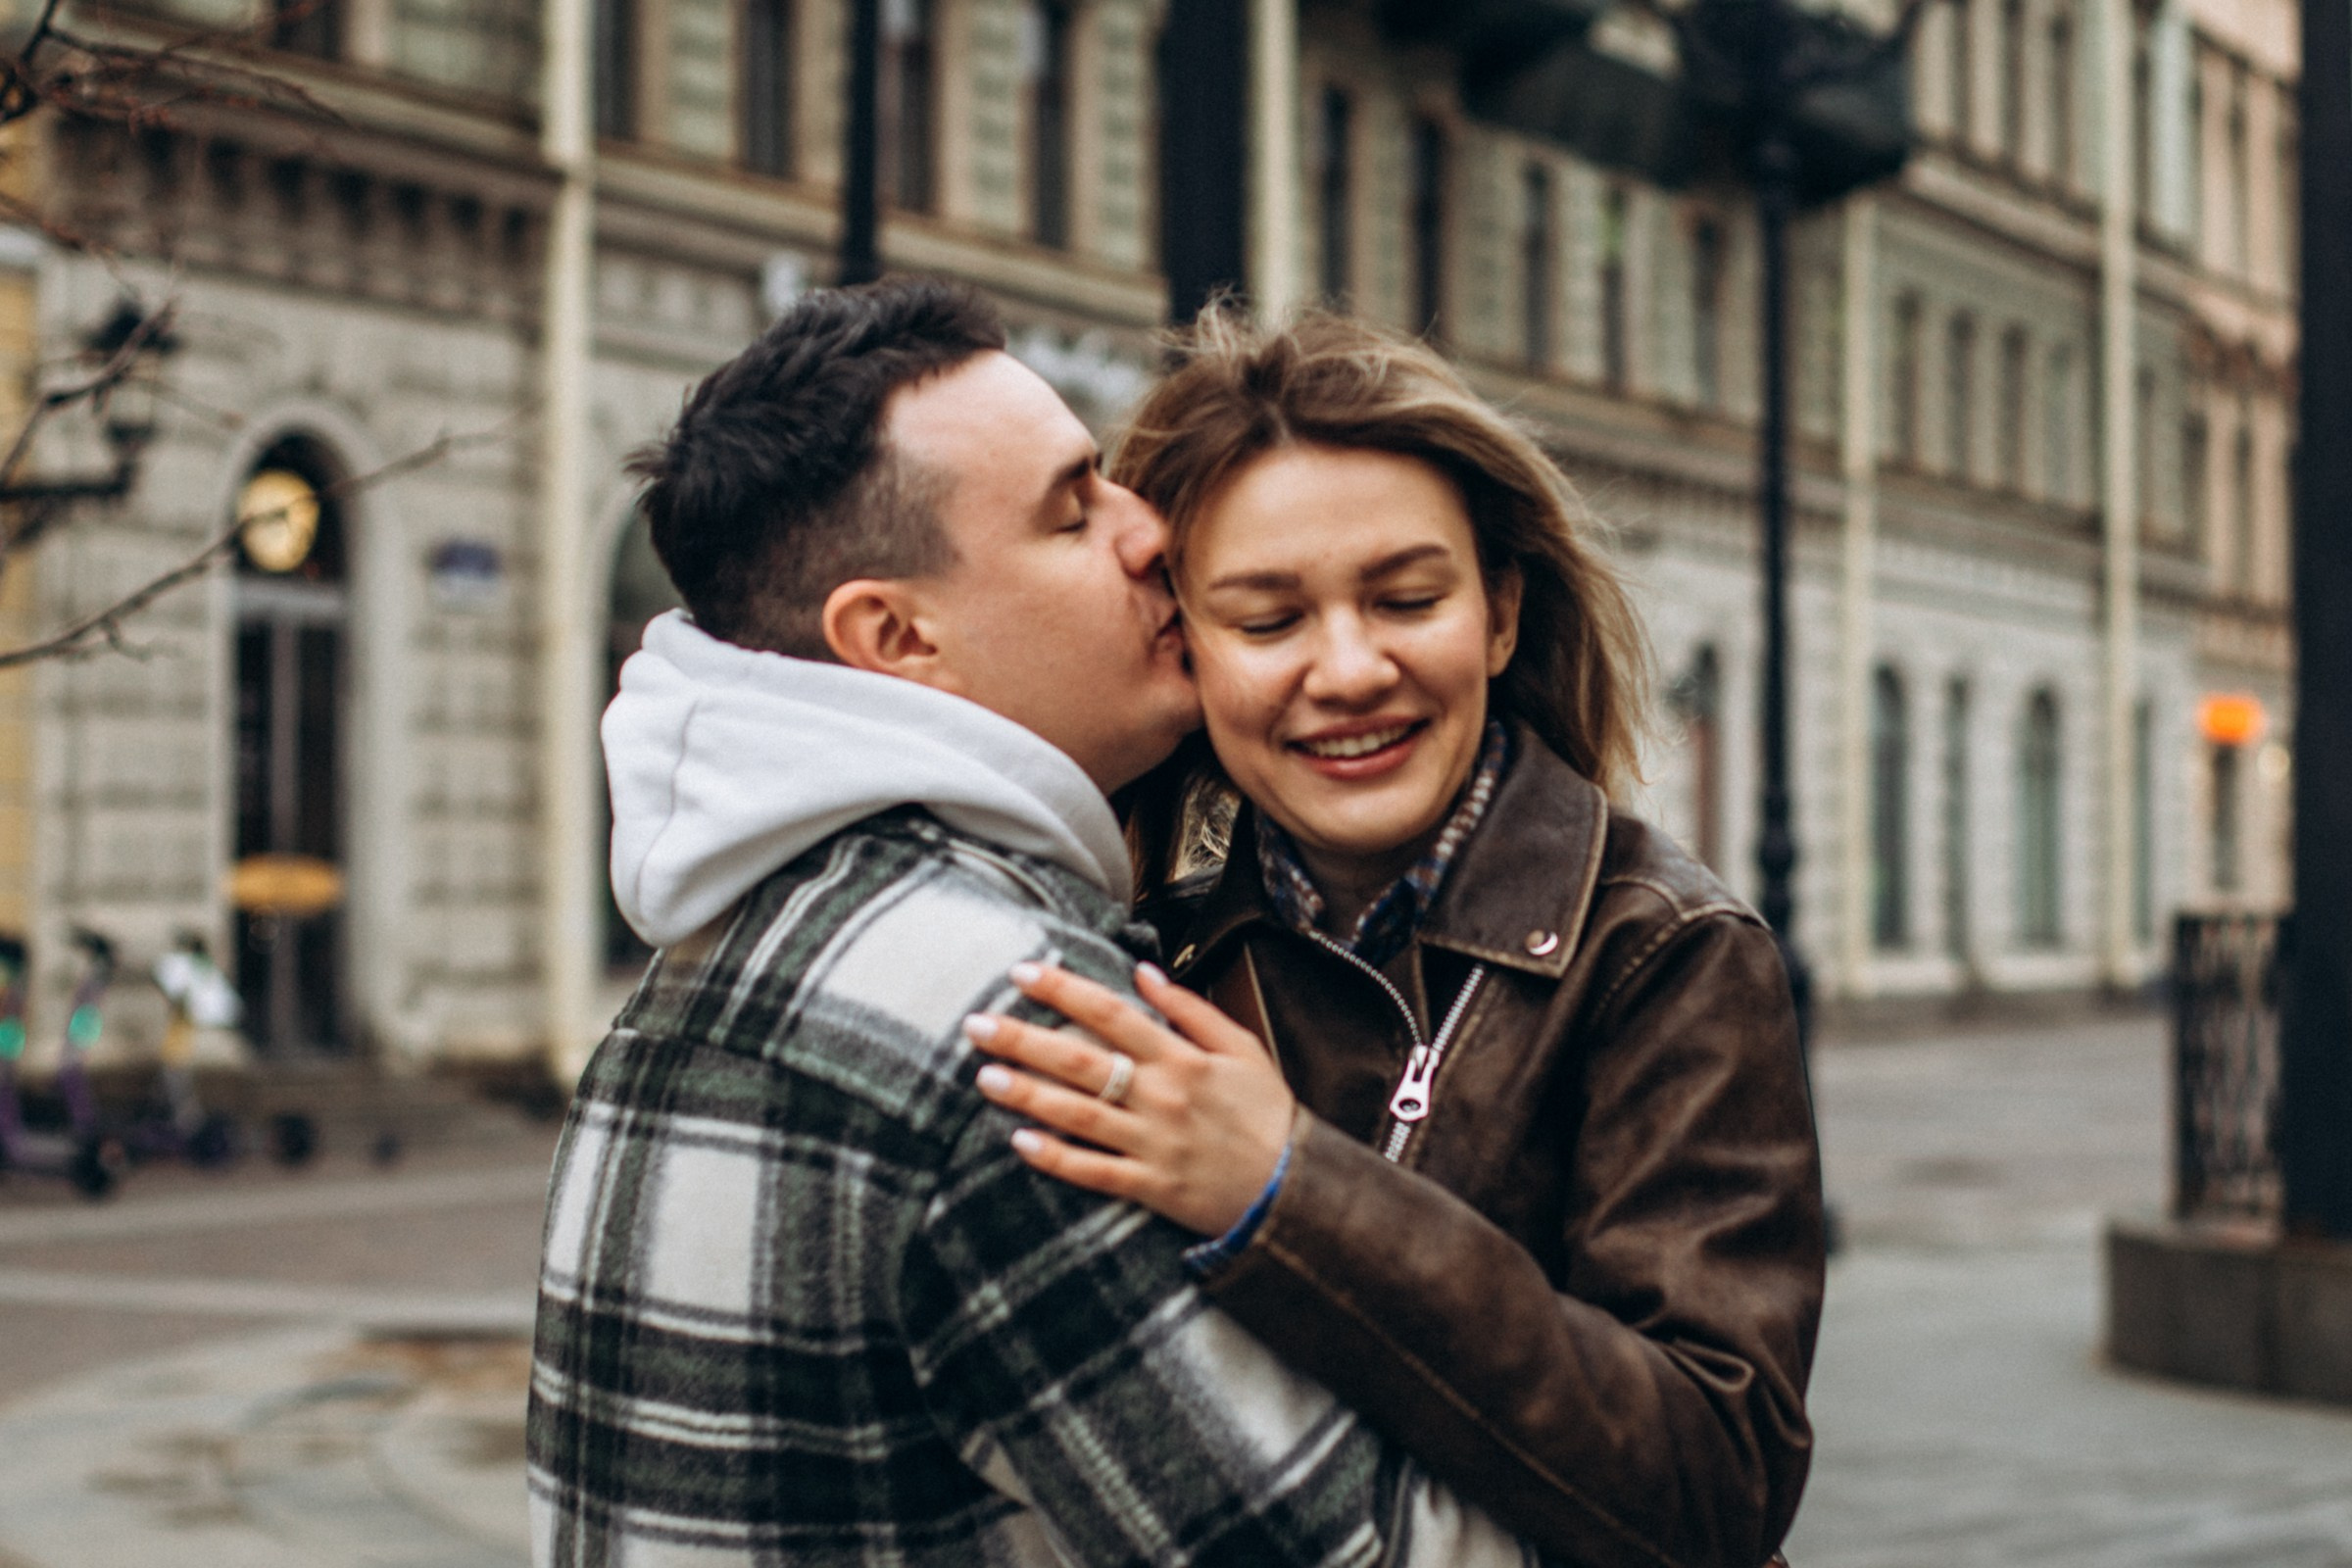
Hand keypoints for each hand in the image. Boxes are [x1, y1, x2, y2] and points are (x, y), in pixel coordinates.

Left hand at [962, 961, 1295, 1236]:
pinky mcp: (1151, 1186)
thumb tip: (1144, 972)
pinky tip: (1020, 1141)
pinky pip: (1094, 1171)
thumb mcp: (1242, 1048)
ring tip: (983, 1077)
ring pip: (1079, 1116)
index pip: (1111, 1013)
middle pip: (1082, 1061)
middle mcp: (1162, 1097)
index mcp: (1183, 1058)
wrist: (1292, 1188)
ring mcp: (1153, 1144)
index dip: (1064, 991)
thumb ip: (1191, 1009)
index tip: (1022, 973)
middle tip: (976, 1024)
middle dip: (1024, 1040)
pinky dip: (1058, 1158)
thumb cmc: (1266, 1113)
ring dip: (1029, 1095)